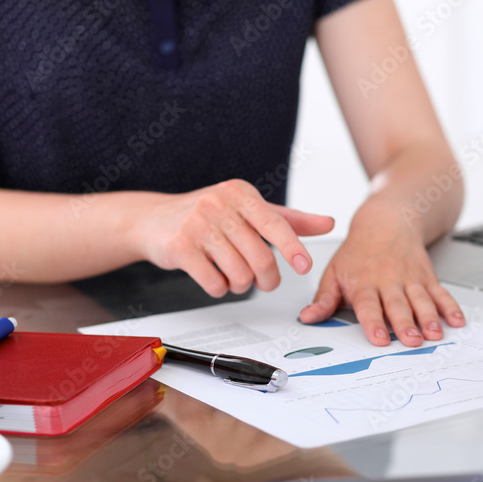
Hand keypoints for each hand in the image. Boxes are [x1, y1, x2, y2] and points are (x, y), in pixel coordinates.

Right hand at [136, 179, 334, 296]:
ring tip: (235, 277)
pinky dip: (219, 288)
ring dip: (241, 285)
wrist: (154, 219)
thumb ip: (289, 220)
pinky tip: (215, 278)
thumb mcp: (249, 210)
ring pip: (238, 273)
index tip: (304, 266)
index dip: (292, 247)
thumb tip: (328, 223)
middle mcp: (219, 204)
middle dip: (267, 279)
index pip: (274, 223)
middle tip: (266, 283)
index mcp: (241, 193)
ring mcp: (197, 225)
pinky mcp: (179, 247)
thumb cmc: (208, 215)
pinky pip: (213, 282)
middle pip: (259, 257)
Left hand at [298, 206, 463, 346]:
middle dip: (405, 324)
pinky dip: (450, 307)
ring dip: (429, 318)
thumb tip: (308, 318)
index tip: (378, 339)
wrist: (386, 221)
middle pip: (398, 306)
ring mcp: (410, 280)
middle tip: (412, 340)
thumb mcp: (334, 272)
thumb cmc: (358, 251)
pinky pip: (440, 293)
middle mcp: (389, 282)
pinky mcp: (427, 278)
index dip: (374, 322)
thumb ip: (324, 299)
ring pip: (421, 301)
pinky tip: (457, 320)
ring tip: (435, 334)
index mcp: (364, 283)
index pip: (368, 305)